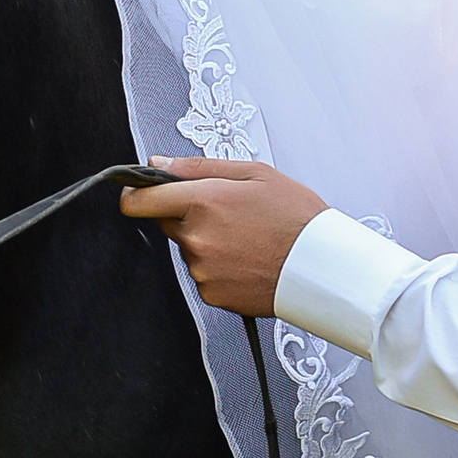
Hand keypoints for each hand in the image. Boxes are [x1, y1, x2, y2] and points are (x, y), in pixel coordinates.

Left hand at [119, 156, 328, 315]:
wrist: (321, 268)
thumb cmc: (296, 217)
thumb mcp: (254, 174)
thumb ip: (199, 167)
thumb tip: (159, 163)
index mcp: (203, 202)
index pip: (140, 201)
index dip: (136, 195)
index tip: (140, 194)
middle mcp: (196, 238)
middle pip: (167, 222)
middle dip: (187, 215)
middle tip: (228, 213)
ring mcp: (202, 269)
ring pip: (188, 248)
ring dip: (207, 241)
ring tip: (247, 238)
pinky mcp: (211, 293)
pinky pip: (203, 273)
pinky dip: (219, 266)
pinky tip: (247, 259)